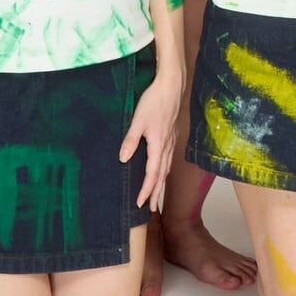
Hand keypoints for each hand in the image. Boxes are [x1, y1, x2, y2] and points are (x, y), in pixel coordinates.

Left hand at [120, 64, 183, 210]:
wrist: (172, 86)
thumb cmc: (155, 101)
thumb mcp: (138, 120)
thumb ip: (130, 140)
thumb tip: (123, 159)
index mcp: (158, 145)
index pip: (152, 174)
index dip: (146, 190)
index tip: (140, 204)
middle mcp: (167, 147)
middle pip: (162, 176)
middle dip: (155, 193)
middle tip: (150, 209)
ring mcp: (171, 141)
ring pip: (166, 168)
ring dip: (160, 184)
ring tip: (156, 195)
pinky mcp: (173, 135)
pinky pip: (168, 159)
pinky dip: (164, 171)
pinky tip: (162, 170)